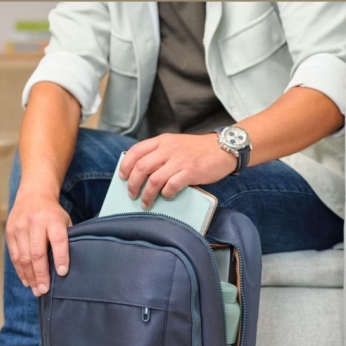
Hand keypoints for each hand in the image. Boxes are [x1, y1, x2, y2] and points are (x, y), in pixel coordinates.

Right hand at [5, 190, 71, 294]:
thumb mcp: (65, 220)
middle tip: (45, 290)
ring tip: (37, 290)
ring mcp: (20, 227)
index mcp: (53, 219)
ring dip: (30, 276)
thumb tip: (68, 266)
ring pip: (23, 257)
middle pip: (37, 252)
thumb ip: (67, 239)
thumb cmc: (53, 214)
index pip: (57, 240)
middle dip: (41, 274)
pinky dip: (20, 271)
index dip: (60, 257)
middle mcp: (35, 222)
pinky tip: (27, 281)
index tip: (63, 273)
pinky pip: (14, 256)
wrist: (33, 195)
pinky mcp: (10, 232)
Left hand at [119, 133, 236, 208]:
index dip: (125, 166)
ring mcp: (179, 160)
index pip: (136, 151)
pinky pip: (172, 185)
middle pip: (141, 167)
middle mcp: (168, 149)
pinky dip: (166, 194)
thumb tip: (142, 173)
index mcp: (162, 141)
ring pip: (154, 180)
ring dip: (147, 195)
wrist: (223, 148)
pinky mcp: (191, 171)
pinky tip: (166, 197)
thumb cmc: (198, 150)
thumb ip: (160, 154)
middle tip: (132, 195)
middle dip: (133, 184)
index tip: (122, 177)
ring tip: (145, 203)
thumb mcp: (175, 144)